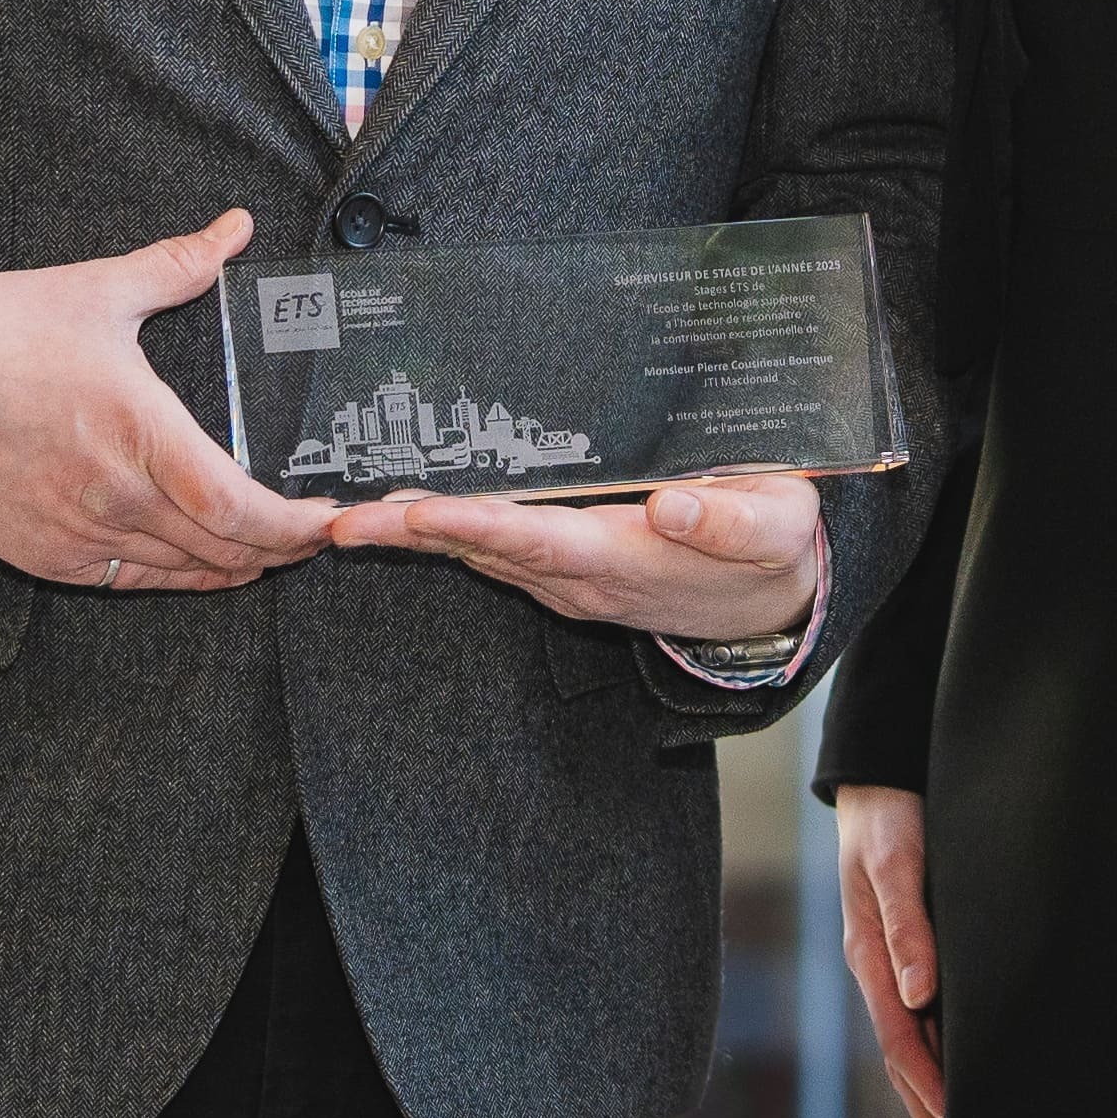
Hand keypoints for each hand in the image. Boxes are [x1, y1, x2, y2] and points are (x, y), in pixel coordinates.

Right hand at [0, 212, 332, 594]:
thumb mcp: (98, 292)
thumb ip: (178, 266)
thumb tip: (235, 227)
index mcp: (141, 432)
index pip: (238, 508)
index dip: (291, 527)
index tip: (323, 520)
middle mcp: (118, 495)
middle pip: (222, 550)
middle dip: (278, 550)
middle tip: (309, 537)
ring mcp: (80, 533)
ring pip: (181, 571)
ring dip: (233, 566)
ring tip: (266, 550)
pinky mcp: (47, 555)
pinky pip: (130, 582)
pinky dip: (175, 576)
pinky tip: (199, 564)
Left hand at [317, 471, 824, 651]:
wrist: (769, 607)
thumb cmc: (772, 550)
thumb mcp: (775, 527)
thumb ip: (729, 521)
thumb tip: (672, 510)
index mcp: (625, 558)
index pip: (538, 541)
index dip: (478, 527)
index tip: (420, 514)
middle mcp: (581, 577)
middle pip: (485, 553)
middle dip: (411, 537)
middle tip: (340, 521)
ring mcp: (566, 579)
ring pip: (479, 556)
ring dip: (413, 538)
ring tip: (348, 513)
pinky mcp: (562, 569)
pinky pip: (492, 553)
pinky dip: (443, 535)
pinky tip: (403, 511)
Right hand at [833, 782, 945, 1117]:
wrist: (881, 781)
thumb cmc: (889, 819)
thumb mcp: (896, 863)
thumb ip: (908, 924)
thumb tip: (917, 994)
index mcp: (871, 961)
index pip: (904, 1045)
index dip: (933, 1092)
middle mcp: (882, 976)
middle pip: (906, 1064)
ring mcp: (895, 970)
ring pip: (918, 1050)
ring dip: (938, 1100)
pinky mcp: (914, 957)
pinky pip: (928, 1024)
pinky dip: (944, 1061)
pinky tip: (965, 1080)